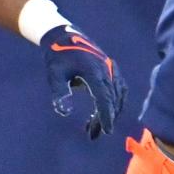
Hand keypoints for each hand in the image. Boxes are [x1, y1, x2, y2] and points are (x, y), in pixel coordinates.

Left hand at [40, 25, 126, 139]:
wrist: (65, 37)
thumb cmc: (57, 57)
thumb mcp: (54, 74)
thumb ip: (59, 93)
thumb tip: (65, 113)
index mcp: (94, 70)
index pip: (104, 97)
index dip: (106, 115)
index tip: (107, 131)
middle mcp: (107, 69)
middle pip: (111, 100)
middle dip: (104, 119)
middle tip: (92, 136)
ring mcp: (112, 69)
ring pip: (117, 97)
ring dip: (109, 114)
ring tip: (93, 130)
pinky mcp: (113, 70)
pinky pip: (119, 90)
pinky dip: (114, 104)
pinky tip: (102, 116)